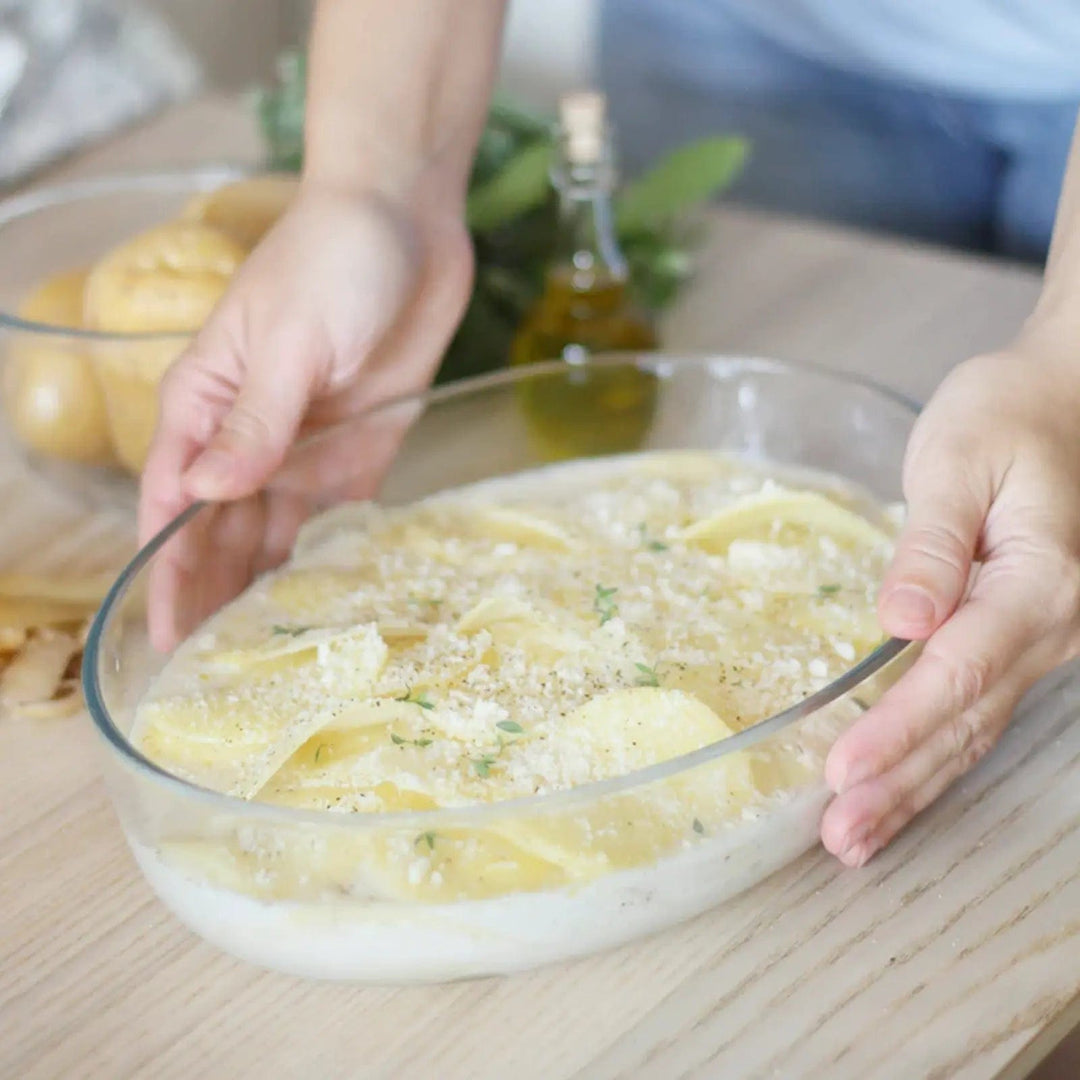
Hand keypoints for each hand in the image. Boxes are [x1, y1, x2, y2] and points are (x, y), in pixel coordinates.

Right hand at [138, 183, 472, 649]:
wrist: (411, 222)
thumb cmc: (335, 258)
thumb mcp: (290, 340)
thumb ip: (255, 422)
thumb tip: (205, 496)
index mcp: (206, 400)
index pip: (174, 499)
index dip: (167, 568)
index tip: (165, 632)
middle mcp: (249, 433)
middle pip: (218, 528)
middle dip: (209, 591)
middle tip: (208, 667)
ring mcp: (305, 445)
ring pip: (271, 532)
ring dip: (261, 587)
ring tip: (258, 652)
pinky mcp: (361, 449)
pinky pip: (334, 515)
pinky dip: (321, 557)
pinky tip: (318, 602)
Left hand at [821, 348, 1079, 865]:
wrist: (1064, 398)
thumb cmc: (1008, 415)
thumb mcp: (959, 461)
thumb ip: (932, 543)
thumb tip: (900, 621)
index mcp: (1039, 580)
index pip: (958, 671)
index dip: (898, 727)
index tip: (842, 771)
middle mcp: (1051, 624)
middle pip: (967, 721)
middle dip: (900, 784)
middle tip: (840, 837)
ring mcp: (1042, 638)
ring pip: (976, 728)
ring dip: (916, 786)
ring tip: (857, 836)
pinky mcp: (1020, 637)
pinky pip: (979, 708)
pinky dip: (936, 753)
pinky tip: (899, 784)